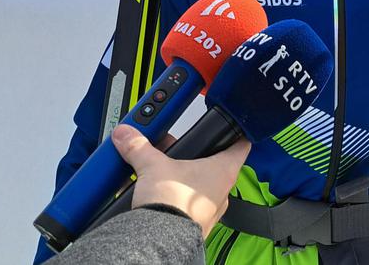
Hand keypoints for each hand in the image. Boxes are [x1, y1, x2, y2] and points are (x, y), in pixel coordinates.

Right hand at [110, 123, 249, 236]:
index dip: (236, 133)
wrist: (162, 240)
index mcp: (223, 171)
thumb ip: (139, 147)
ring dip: (184, 177)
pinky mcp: (196, 224)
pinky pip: (190, 205)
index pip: (241, 145)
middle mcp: (222, 191)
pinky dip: (177, 197)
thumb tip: (127, 135)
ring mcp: (211, 210)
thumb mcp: (152, 166)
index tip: (230, 128)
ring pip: (200, 186)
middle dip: (194, 155)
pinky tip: (159, 195)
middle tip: (177, 148)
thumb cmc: (173, 204)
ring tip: (162, 171)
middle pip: (214, 164)